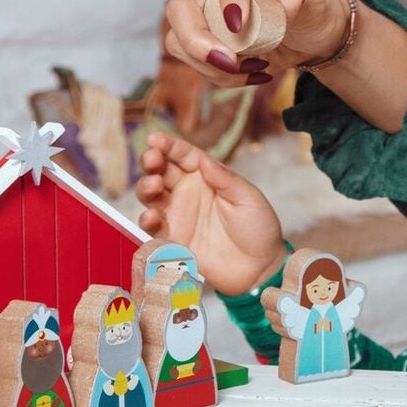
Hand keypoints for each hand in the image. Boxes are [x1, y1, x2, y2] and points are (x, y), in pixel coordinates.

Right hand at [135, 131, 285, 295]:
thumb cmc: (259, 228)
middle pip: (161, 172)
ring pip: (151, 196)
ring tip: (154, 185)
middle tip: (151, 159)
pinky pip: (153, 227)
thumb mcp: (248, 198)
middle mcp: (187, 193)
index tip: (155, 138)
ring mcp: (178, 215)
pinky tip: (151, 216)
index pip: (183, 155)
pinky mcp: (172, 239)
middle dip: (152, 162)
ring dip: (146, 187)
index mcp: (206, 177)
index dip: (168, 145)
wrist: (260, 267)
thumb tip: (204, 160)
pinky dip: (147, 220)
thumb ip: (225, 179)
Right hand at [162, 0, 345, 85]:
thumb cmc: (312, 9)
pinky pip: (194, 61)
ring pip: (180, 40)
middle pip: (182, 7)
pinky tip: (254, 75)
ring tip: (256, 68)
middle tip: (230, 63)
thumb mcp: (313, 3)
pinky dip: (222, 76)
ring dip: (212, 65)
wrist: (311, 34)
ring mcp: (206, 11)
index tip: (239, 26)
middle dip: (197, 41)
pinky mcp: (205, 38)